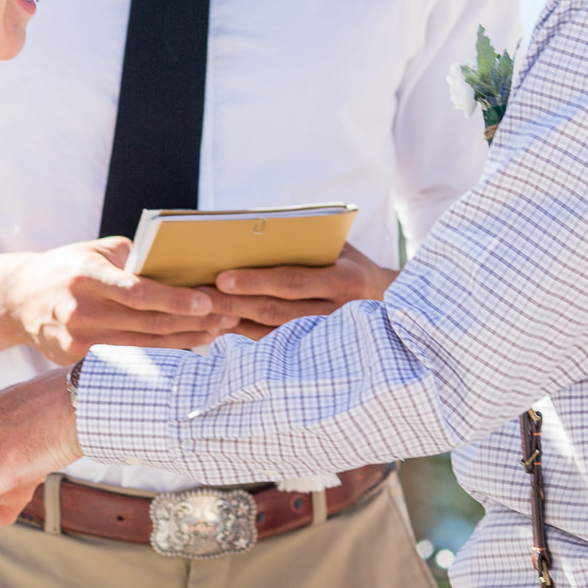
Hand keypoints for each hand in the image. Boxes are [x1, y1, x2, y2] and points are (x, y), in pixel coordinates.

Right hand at [0, 237, 238, 359]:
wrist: (18, 299)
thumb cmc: (67, 268)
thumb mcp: (94, 250)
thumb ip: (133, 257)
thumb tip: (177, 263)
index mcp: (86, 277)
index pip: (137, 292)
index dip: (175, 298)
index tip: (207, 301)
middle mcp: (81, 311)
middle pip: (148, 323)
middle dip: (194, 321)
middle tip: (229, 316)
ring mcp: (78, 340)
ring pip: (145, 345)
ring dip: (186, 339)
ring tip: (218, 331)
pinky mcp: (77, 359)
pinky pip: (129, 357)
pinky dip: (160, 353)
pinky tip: (186, 345)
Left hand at [211, 243, 395, 336]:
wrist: (389, 304)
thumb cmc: (351, 265)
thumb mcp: (339, 247)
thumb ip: (306, 242)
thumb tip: (253, 233)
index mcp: (344, 281)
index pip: (292, 281)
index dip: (256, 281)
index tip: (222, 277)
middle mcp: (338, 314)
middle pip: (275, 311)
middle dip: (234, 304)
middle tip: (198, 297)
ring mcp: (327, 339)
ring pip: (271, 335)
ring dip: (233, 325)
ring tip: (201, 315)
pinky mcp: (316, 354)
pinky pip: (274, 350)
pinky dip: (244, 340)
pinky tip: (218, 331)